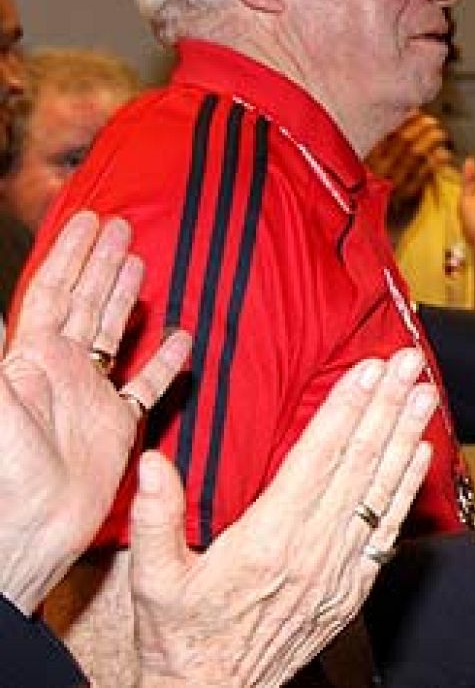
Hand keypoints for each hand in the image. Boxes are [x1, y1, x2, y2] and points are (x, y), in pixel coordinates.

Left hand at [0, 211, 189, 613]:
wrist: (29, 532)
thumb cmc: (5, 473)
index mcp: (29, 359)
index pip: (51, 291)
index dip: (70, 254)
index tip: (90, 219)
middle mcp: (59, 372)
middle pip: (83, 303)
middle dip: (99, 263)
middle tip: (120, 225)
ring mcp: (88, 397)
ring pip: (111, 334)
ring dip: (125, 298)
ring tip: (140, 263)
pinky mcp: (116, 427)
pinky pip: (145, 387)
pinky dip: (164, 363)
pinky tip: (179, 339)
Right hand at [130, 348, 436, 686]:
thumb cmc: (181, 638)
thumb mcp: (153, 580)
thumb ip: (155, 519)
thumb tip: (153, 463)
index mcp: (266, 540)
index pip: (317, 458)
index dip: (345, 409)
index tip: (366, 370)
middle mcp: (311, 550)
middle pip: (357, 463)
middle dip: (385, 406)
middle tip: (407, 362)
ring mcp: (338, 569)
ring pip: (379, 490)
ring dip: (405, 436)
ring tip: (424, 393)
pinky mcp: (352, 587)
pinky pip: (388, 529)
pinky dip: (406, 489)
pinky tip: (421, 453)